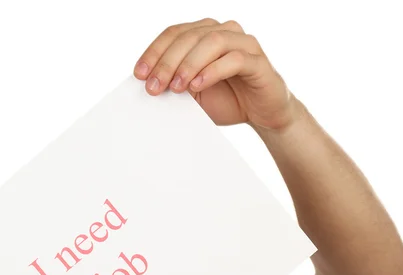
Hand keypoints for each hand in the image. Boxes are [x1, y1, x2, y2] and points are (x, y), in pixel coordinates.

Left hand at [134, 18, 301, 130]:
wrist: (263, 114)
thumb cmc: (228, 100)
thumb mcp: (194, 94)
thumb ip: (176, 85)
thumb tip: (148, 86)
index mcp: (205, 34)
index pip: (175, 33)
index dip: (154, 52)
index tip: (139, 74)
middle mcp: (224, 32)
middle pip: (189, 36)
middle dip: (167, 62)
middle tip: (153, 86)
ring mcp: (244, 44)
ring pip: (211, 42)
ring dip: (188, 64)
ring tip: (175, 87)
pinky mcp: (258, 61)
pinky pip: (234, 59)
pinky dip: (212, 71)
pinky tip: (197, 86)